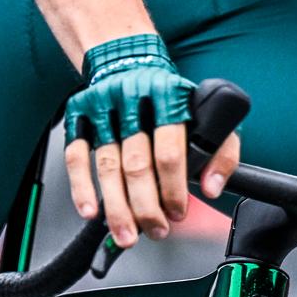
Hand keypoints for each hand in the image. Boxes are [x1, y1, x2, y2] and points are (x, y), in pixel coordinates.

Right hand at [61, 34, 240, 247]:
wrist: (129, 60)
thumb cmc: (170, 99)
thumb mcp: (205, 113)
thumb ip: (221, 150)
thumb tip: (212, 188)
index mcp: (168, 97)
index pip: (169, 150)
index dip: (173, 187)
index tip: (178, 212)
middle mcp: (132, 100)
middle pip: (137, 163)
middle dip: (146, 205)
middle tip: (156, 230)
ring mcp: (103, 108)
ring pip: (107, 164)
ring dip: (116, 207)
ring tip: (127, 235)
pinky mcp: (79, 115)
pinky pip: (75, 155)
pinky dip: (81, 186)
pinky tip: (91, 211)